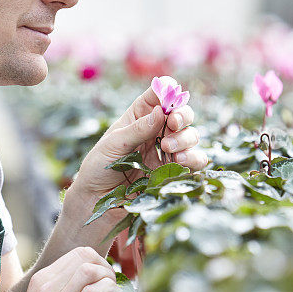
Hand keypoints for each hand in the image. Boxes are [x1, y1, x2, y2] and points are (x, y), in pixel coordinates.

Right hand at [0, 247, 116, 291]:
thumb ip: (58, 291)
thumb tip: (85, 283)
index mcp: (40, 282)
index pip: (76, 254)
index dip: (96, 260)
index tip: (103, 275)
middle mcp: (48, 287)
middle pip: (85, 256)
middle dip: (105, 265)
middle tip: (110, 282)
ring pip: (90, 270)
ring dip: (108, 277)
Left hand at [72, 84, 207, 201]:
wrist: (97, 201)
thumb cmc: (99, 168)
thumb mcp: (113, 145)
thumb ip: (138, 129)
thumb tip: (160, 112)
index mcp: (139, 115)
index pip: (159, 94)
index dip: (168, 90)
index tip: (169, 97)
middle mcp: (157, 130)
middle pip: (182, 113)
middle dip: (182, 115)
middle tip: (172, 123)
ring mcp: (168, 151)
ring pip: (191, 135)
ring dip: (185, 138)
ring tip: (169, 149)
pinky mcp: (175, 171)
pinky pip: (195, 161)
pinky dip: (194, 158)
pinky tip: (180, 161)